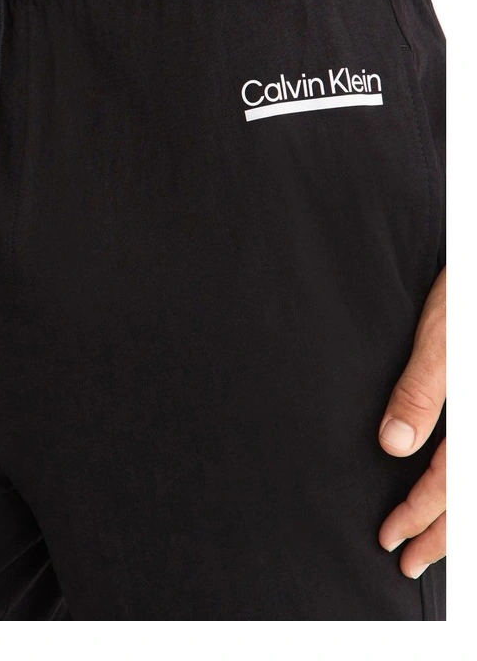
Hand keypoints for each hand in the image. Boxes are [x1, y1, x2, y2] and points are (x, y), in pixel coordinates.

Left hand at [378, 267, 445, 578]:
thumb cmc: (467, 293)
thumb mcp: (444, 336)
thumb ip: (421, 390)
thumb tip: (393, 445)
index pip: (454, 483)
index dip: (421, 516)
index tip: (391, 539)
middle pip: (475, 497)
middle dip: (445, 537)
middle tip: (411, 566)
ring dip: (461, 522)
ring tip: (436, 549)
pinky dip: (466, 487)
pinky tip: (455, 495)